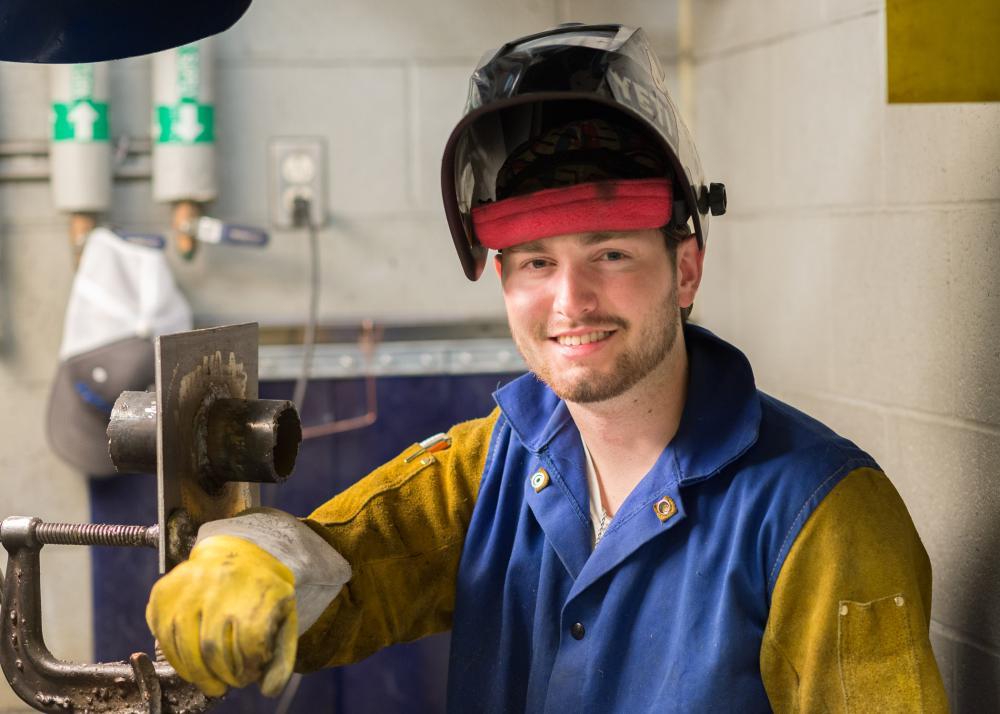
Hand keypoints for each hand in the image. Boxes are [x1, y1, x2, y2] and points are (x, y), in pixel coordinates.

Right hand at [146, 535, 297, 696]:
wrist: (236, 551)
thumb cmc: (260, 592)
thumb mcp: (284, 615)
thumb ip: (282, 656)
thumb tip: (268, 690)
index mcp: (256, 584)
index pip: (249, 639)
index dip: (251, 666)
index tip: (253, 671)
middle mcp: (219, 580)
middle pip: (213, 647)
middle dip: (224, 675)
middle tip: (233, 681)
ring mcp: (187, 584)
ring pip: (185, 647)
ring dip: (200, 675)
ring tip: (214, 681)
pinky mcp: (164, 593)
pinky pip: (164, 639)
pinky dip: (178, 662)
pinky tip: (194, 666)